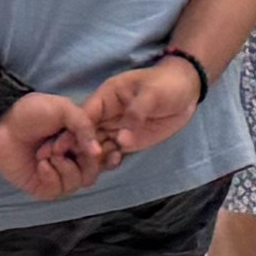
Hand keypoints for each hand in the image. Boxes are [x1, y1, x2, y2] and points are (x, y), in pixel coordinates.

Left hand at [0, 89, 105, 200]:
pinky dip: (52, 176)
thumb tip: (98, 152)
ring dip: (64, 166)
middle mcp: (73, 158)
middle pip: (93, 171)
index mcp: (81, 140)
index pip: (103, 154)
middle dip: (79, 157)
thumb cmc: (31, 112)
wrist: (1, 123)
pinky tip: (41, 164)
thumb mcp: (63, 108)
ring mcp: (58, 174)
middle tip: (59, 144)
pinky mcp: (42, 186)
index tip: (94, 145)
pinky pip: (58, 190)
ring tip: (45, 152)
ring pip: (78, 182)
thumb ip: (84, 126)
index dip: (101, 152)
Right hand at [74, 57, 203, 163]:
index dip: (76, 131)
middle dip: (80, 150)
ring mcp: (117, 129)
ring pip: (97, 147)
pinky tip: (109, 167)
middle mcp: (107, 115)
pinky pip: (113, 153)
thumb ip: (135, 114)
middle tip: (75, 166)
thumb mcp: (151, 94)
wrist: (188, 91)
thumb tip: (120, 139)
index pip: (85, 116)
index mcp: (107, 97)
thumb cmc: (167, 85)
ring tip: (89, 170)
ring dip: (93, 159)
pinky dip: (108, 162)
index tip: (67, 148)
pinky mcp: (129, 141)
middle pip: (86, 135)